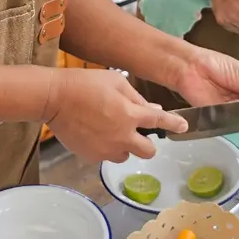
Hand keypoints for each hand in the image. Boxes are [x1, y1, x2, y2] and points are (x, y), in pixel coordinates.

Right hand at [44, 68, 187, 162]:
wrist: (55, 99)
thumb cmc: (85, 83)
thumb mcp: (115, 81)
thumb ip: (136, 97)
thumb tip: (152, 108)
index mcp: (130, 114)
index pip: (160, 121)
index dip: (174, 124)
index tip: (183, 126)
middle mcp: (122, 136)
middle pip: (148, 151)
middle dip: (147, 142)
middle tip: (137, 130)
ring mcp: (107, 149)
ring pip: (126, 154)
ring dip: (125, 144)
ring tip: (111, 128)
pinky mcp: (92, 157)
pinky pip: (107, 155)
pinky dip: (107, 146)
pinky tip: (95, 132)